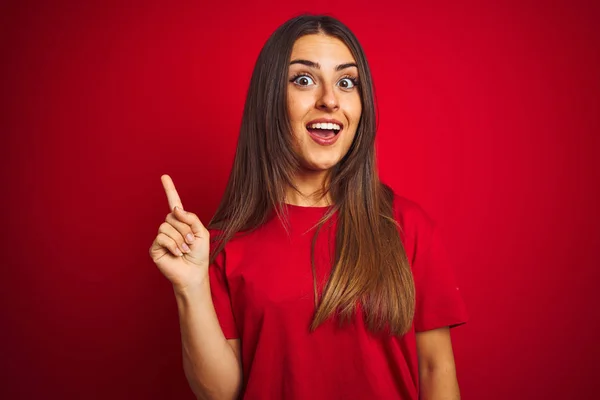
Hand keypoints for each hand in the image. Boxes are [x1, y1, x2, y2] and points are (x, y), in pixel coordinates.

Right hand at [149, 174, 210, 291]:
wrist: (193, 274)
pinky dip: (173, 246)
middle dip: (185, 229)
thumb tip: (175, 209)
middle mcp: (169, 227)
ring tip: (184, 250)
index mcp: (181, 222)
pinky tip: (176, 254)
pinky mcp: (155, 247)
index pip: (174, 203)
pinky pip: (162, 238)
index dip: (169, 189)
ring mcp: (161, 237)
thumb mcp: (201, 232)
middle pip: (172, 216)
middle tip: (190, 242)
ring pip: (166, 227)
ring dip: (180, 239)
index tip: (164, 176)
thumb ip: (190, 218)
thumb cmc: (198, 255)